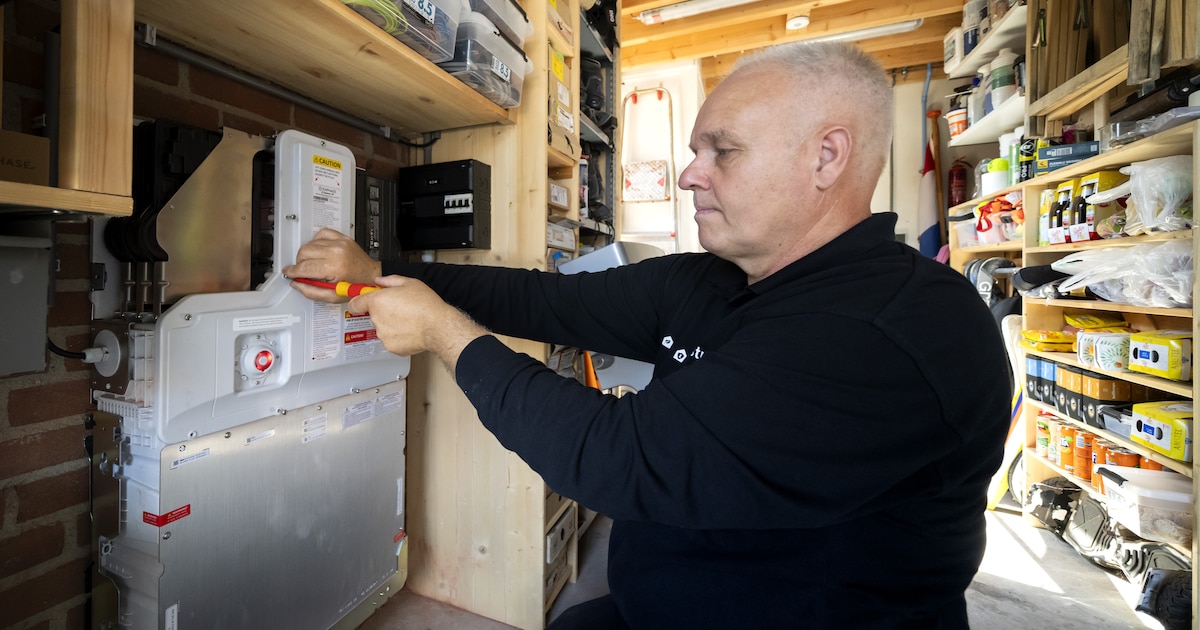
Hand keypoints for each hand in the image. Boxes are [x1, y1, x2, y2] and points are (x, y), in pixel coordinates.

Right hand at [284, 228, 381, 302]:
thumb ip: (312, 292)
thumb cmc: (356, 286)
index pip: (304, 267)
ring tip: (312, 262)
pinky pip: (321, 233)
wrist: (371, 275)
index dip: (293, 271)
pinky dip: (316, 241)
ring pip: (310, 243)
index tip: (288, 272)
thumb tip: (296, 283)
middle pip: (304, 252)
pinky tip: (319, 250)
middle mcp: (337, 252)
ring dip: (307, 253)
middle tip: (302, 270)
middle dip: (299, 263)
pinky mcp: (342, 237)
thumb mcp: (333, 296)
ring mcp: (340, 243)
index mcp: (335, 267)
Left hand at [348, 275, 488, 370]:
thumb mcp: (409, 283)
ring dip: (391, 325)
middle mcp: (377, 318)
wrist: (438, 326)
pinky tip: (410, 330)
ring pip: (382, 328)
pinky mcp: (391, 346)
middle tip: (400, 308)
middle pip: (373, 315)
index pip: (355, 303)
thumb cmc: (426, 305)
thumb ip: (390, 280)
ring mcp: (383, 334)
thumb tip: (380, 281)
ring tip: (409, 320)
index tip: (360, 302)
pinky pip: (391, 340)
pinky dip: (398, 337)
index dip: (358, 302)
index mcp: (377, 301)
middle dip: (383, 312)